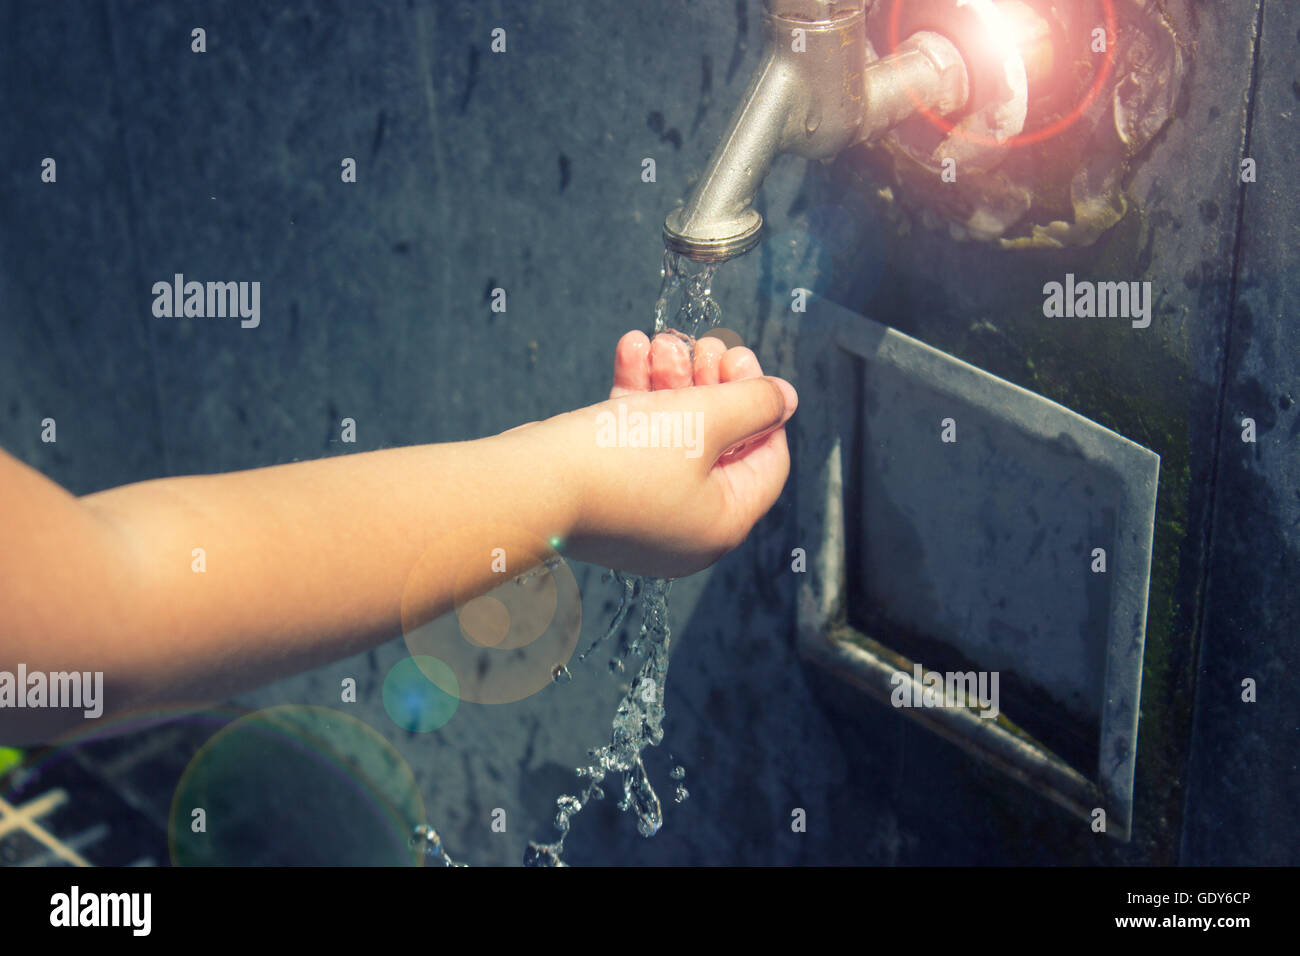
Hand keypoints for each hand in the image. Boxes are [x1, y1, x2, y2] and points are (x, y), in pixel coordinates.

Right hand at [533, 330, 796, 577]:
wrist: (527, 486)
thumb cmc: (620, 461)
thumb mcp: (703, 420)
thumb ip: (752, 404)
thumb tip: (786, 398)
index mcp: (722, 524)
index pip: (768, 460)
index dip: (761, 405)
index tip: (741, 361)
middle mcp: (686, 527)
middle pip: (719, 443)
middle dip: (709, 384)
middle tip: (702, 345)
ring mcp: (643, 512)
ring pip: (672, 435)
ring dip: (669, 381)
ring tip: (661, 340)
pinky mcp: (605, 494)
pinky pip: (634, 441)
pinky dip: (635, 397)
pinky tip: (630, 349)